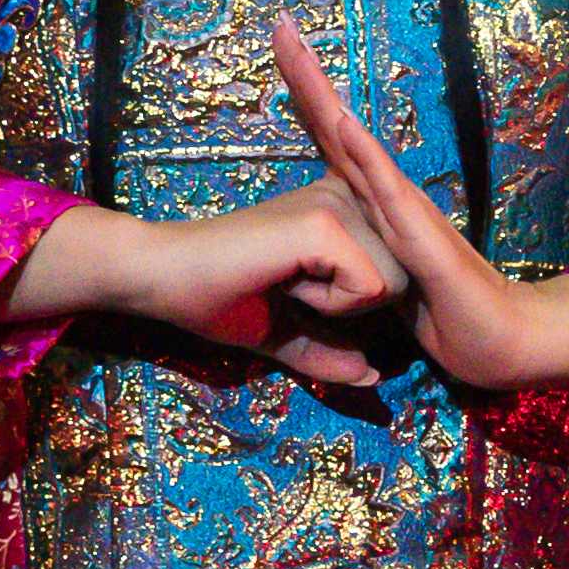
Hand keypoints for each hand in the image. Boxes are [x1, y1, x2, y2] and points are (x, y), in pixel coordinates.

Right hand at [2, 179, 407, 392]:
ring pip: (391, 284)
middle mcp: (347, 194)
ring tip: (286, 281)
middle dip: (350, 308)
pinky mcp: (324, 224)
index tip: (292, 285)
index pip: (396, 276)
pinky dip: (328, 304)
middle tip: (288, 285)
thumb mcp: (285, 333)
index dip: (350, 306)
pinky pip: (367, 288)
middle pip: (403, 280)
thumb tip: (372, 374)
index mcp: (342, 210)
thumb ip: (329, 352)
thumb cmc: (218, 300)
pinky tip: (284, 281)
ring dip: (338, 305)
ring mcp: (336, 204)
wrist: (165, 279)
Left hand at [268, 13, 568, 392]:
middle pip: (339, 126)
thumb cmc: (451, 317)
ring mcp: (406, 210)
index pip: (332, 143)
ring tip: (299, 54)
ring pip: (356, 144)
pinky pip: (386, 189)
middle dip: (308, 76)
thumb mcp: (383, 289)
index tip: (279, 51)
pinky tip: (342, 121)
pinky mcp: (421, 236)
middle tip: (280, 23)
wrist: (502, 343)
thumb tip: (329, 262)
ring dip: (326, 100)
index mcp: (375, 205)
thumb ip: (359, 267)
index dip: (305, 100)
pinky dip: (362, 152)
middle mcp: (390, 194)